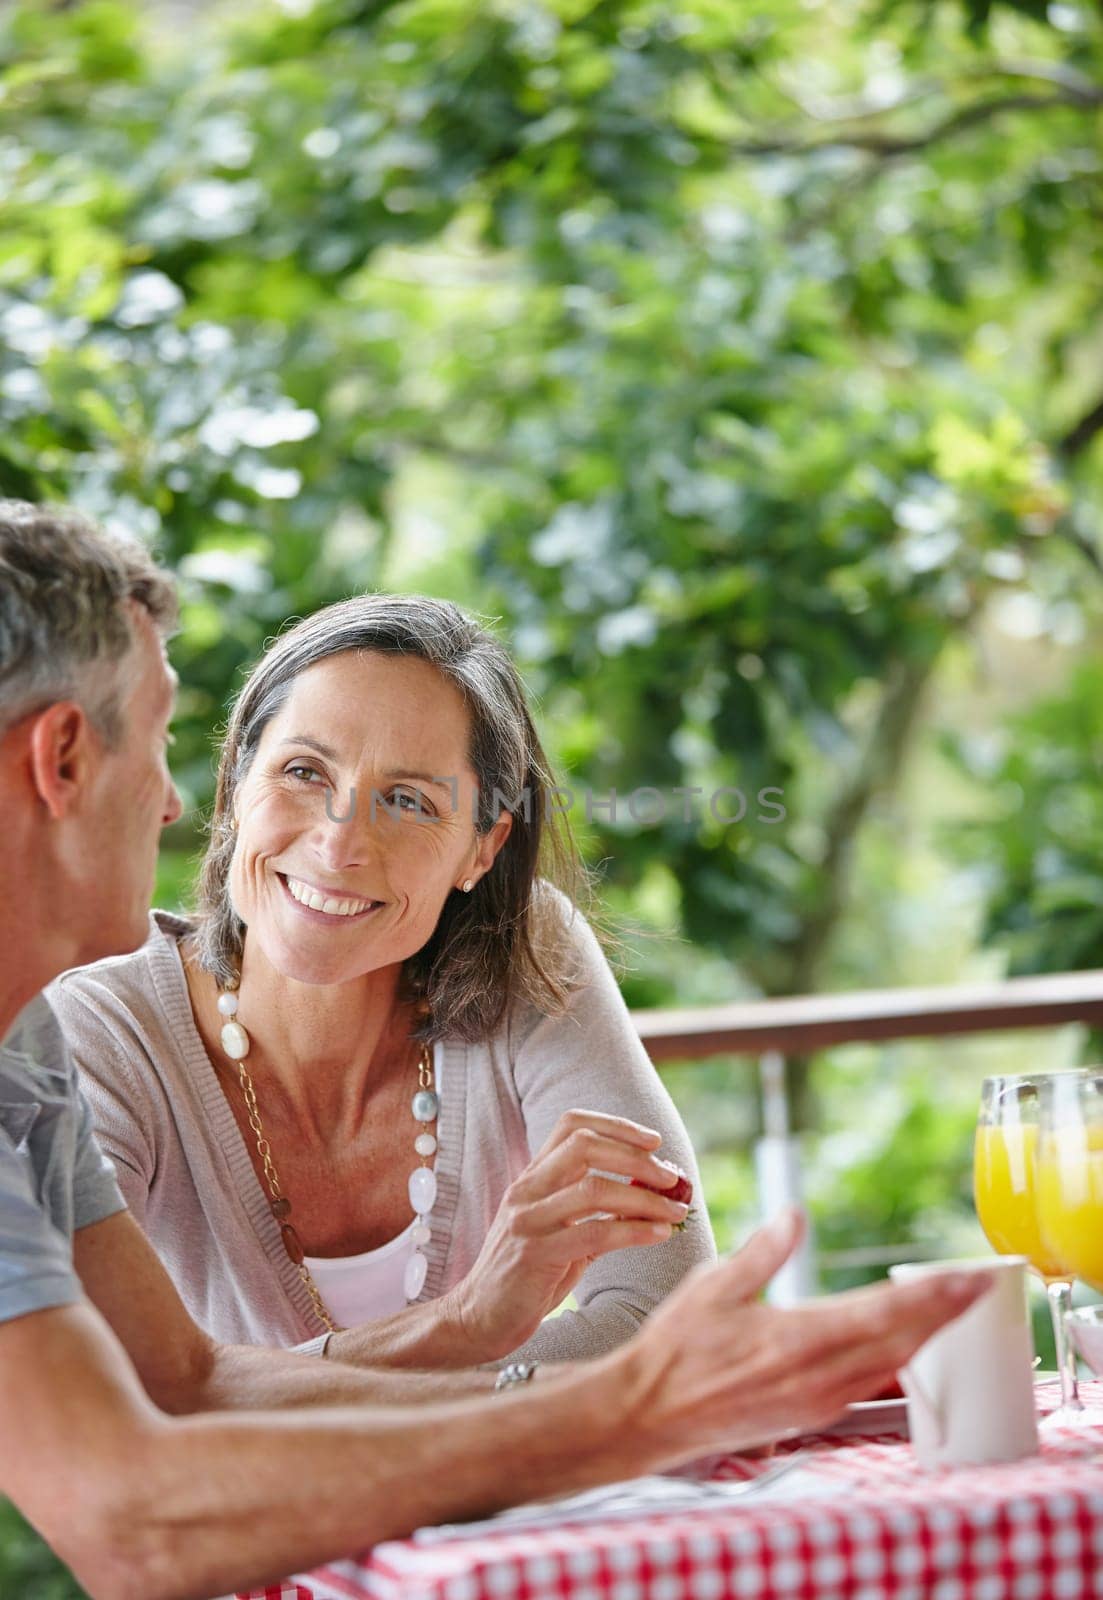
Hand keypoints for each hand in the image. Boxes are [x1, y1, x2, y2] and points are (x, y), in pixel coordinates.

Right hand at [442, 1110, 690, 1361]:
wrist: (480, 1318)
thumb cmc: (529, 1275)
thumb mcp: (563, 1233)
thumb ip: (598, 1211)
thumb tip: (652, 1194)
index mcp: (532, 1178)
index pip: (570, 1125)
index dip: (616, 1125)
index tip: (653, 1141)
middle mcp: (526, 1190)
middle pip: (584, 1146)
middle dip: (636, 1157)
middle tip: (672, 1177)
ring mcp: (527, 1220)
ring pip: (593, 1189)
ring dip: (644, 1197)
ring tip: (676, 1211)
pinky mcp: (534, 1255)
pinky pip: (594, 1233)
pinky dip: (634, 1230)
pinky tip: (659, 1235)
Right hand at [623, 1208, 989, 1461]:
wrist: (651, 1414)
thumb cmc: (676, 1350)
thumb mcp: (713, 1287)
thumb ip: (762, 1254)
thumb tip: (794, 1217)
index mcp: (798, 1339)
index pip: (884, 1313)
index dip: (933, 1296)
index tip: (968, 1278)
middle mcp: (817, 1376)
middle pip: (902, 1342)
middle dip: (945, 1312)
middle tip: (980, 1286)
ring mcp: (818, 1400)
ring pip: (891, 1365)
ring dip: (926, 1335)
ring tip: (951, 1306)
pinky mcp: (811, 1413)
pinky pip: (869, 1383)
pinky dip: (896, 1358)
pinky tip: (906, 1343)